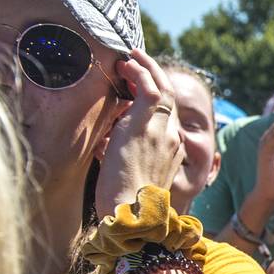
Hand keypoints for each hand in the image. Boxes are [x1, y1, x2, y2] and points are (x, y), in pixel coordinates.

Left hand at [95, 47, 184, 214]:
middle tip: (138, 61)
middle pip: (168, 98)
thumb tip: (101, 144)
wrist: (131, 218)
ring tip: (131, 56)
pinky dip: (139, 73)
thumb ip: (119, 156)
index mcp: (169, 152)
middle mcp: (171, 139)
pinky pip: (149, 89)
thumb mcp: (125, 176)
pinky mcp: (147, 126)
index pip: (164, 116)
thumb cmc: (123, 206)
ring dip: (146, 68)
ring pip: (162, 88)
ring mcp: (162, 131)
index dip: (151, 97)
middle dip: (154, 75)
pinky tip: (126, 65)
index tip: (134, 87)